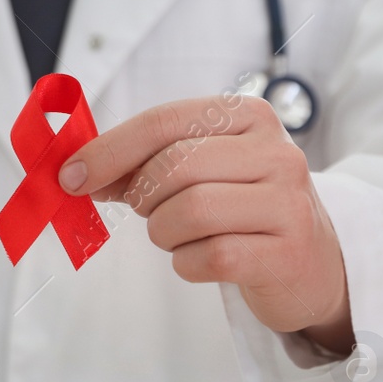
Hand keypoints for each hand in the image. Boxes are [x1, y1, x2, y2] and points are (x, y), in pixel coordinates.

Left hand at [56, 94, 354, 354]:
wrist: (311, 264)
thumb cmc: (239, 210)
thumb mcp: (199, 170)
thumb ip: (142, 162)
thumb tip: (76, 171)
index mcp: (249, 117)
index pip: (163, 122)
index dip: (108, 150)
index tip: (70, 175)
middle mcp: (276, 152)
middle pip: (173, 167)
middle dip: (143, 196)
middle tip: (149, 211)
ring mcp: (287, 203)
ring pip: (189, 211)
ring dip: (165, 232)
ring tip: (181, 236)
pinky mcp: (287, 253)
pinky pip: (211, 257)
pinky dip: (189, 264)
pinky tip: (204, 260)